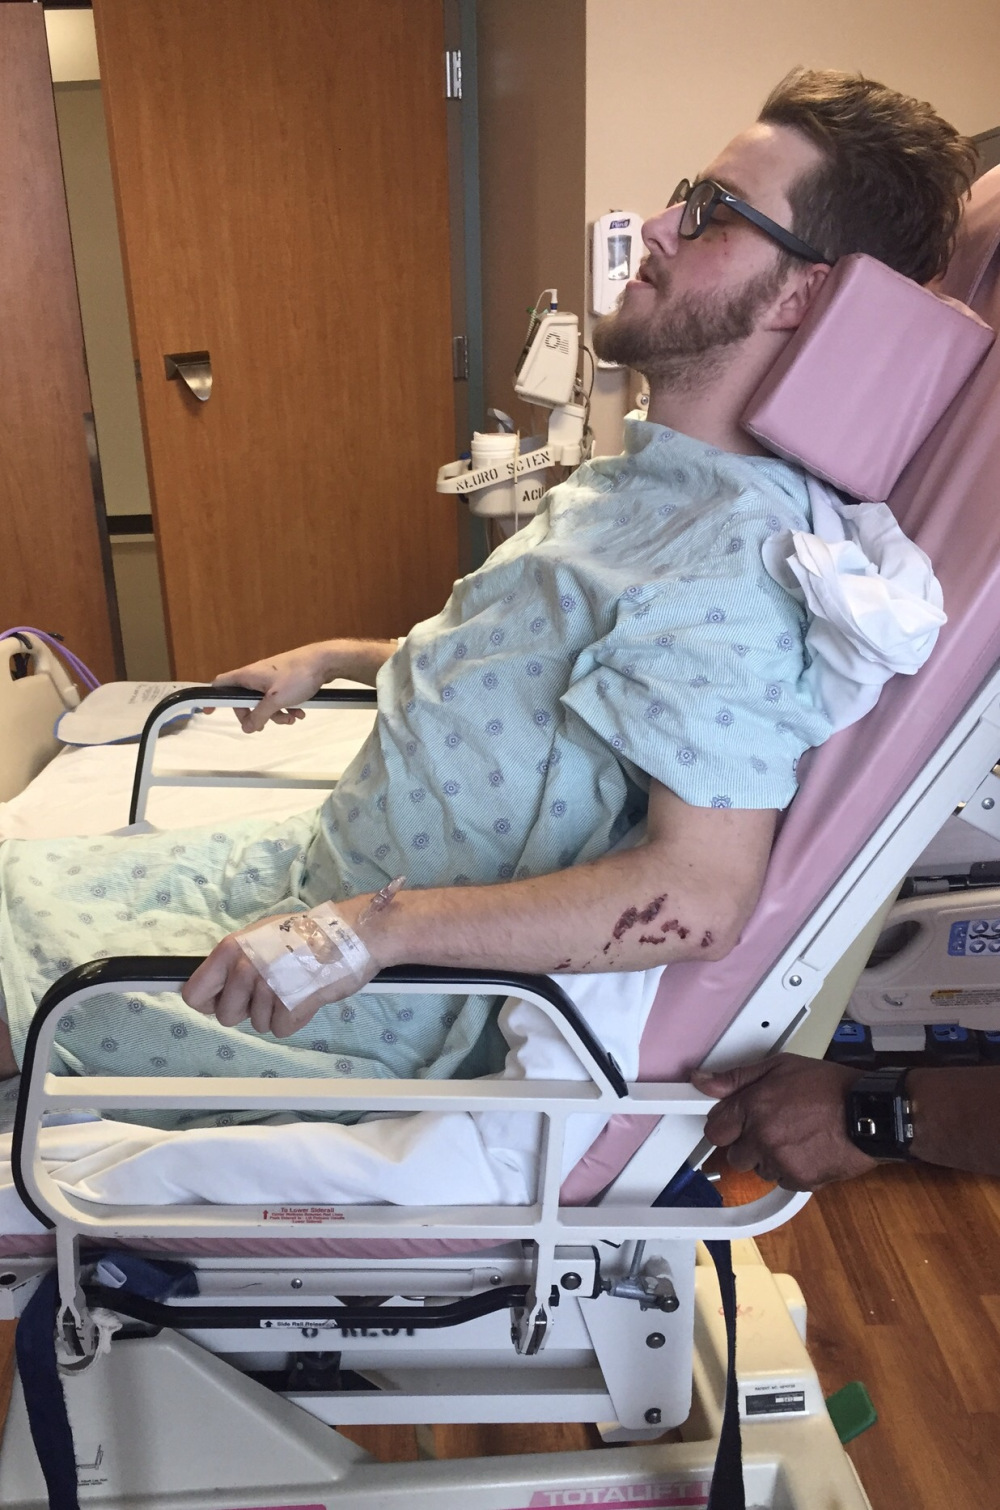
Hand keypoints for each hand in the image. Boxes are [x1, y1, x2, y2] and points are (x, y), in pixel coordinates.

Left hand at [181, 899, 381, 1036]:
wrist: (352, 934)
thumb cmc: (307, 934)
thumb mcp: (261, 936)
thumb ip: (235, 960)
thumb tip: (217, 987)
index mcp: (231, 949)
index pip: (195, 995)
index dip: (210, 1002)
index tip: (223, 1000)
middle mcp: (245, 968)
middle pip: (227, 1016)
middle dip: (247, 1009)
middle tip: (271, 990)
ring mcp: (268, 988)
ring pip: (257, 1025)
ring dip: (275, 1013)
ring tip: (294, 987)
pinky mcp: (291, 1006)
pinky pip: (281, 1030)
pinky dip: (295, 1019)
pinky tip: (306, 997)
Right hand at [210, 644, 333, 731]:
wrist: (324, 662)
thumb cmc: (297, 676)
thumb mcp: (275, 700)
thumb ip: (259, 715)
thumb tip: (247, 727)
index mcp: (248, 676)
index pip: (221, 684)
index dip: (213, 697)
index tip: (209, 710)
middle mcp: (256, 676)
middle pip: (245, 700)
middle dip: (255, 715)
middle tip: (263, 725)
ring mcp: (270, 678)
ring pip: (264, 702)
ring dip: (276, 714)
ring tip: (292, 718)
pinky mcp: (284, 681)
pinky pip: (278, 698)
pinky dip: (286, 707)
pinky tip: (299, 712)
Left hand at [691, 1053, 877, 1190]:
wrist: (870, 1112)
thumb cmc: (830, 1086)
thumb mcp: (780, 1066)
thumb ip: (736, 1077)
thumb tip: (702, 1080)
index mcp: (754, 1106)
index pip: (715, 1129)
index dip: (725, 1125)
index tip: (733, 1122)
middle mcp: (763, 1136)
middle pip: (734, 1155)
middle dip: (748, 1143)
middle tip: (771, 1126)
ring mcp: (781, 1161)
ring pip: (758, 1170)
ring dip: (769, 1158)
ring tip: (795, 1135)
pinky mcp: (800, 1180)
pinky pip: (782, 1181)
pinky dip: (791, 1170)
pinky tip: (807, 1149)